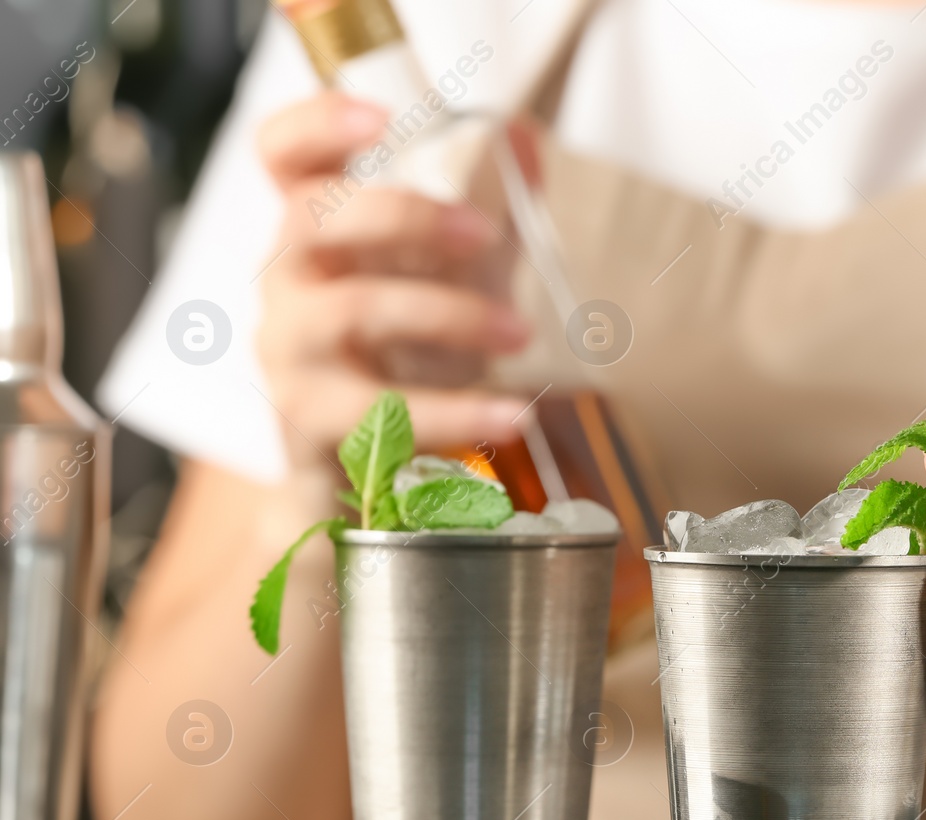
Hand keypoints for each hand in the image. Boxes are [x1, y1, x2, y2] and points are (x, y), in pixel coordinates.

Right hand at [255, 92, 530, 459]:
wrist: (363, 476)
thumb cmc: (409, 355)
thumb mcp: (452, 275)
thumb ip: (488, 207)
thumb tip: (523, 135)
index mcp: (313, 230)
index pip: (281, 155)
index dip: (315, 125)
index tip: (382, 117)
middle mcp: (285, 280)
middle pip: (311, 217)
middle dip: (406, 216)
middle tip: (485, 235)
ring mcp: (288, 350)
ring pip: (352, 311)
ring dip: (450, 316)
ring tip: (519, 333)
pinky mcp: (308, 422)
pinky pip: (380, 412)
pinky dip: (457, 413)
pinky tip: (513, 415)